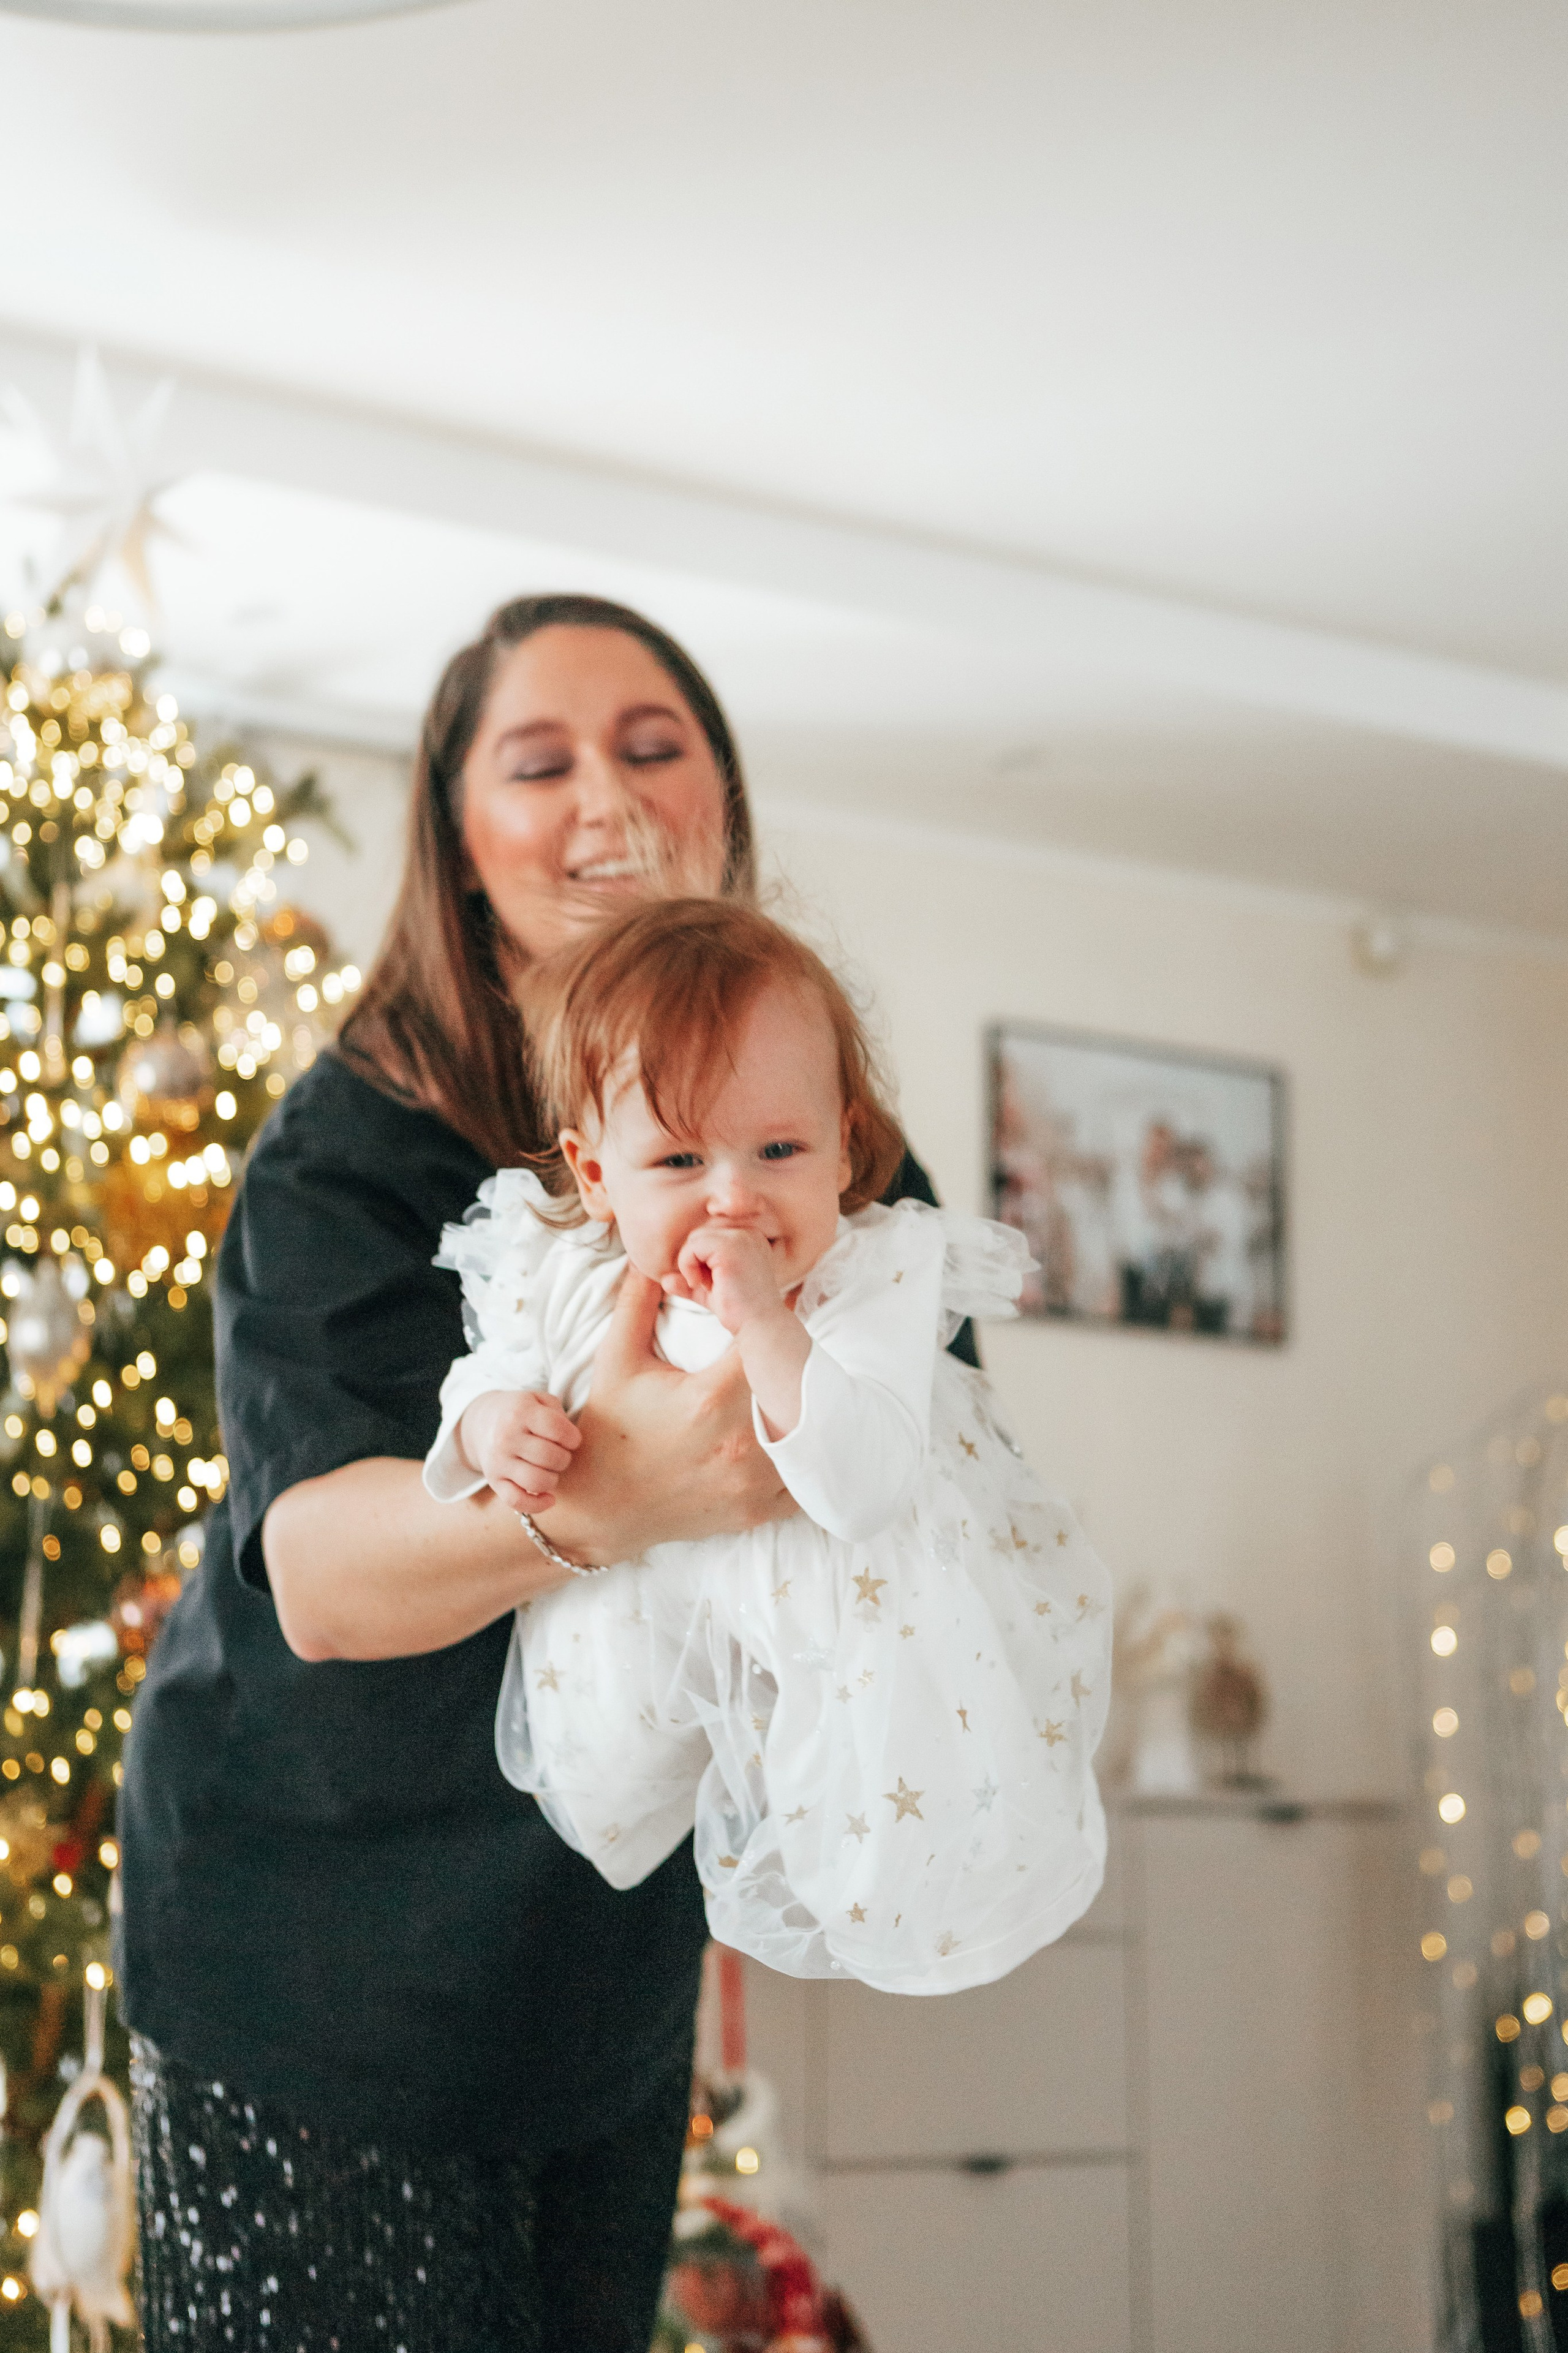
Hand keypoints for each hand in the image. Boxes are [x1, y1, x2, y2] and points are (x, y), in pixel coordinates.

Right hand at [458, 1389, 581, 1512]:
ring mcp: (498, 1461)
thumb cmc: (520, 1413)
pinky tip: (549, 1498)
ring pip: (537, 1482)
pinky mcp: (494, 1481)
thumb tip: (570, 1442)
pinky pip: (517, 1501)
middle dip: (564, 1458)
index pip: (558, 1429)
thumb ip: (558, 1413)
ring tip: (551, 1470)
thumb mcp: (539, 1399)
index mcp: (521, 1412)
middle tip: (559, 1454)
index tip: (571, 1440)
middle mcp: (506, 1437)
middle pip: (550, 1457)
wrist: (482, 1423)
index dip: (573, 1438)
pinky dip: (537, 1505)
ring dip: (553, 1479)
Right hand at [540, 1268, 793, 1560]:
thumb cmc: (610, 1429)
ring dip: (805, 1408)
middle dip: (793, 1363)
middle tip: (789, 1347)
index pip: (768, 1343)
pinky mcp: (756, 1510)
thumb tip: (650, 1256)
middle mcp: (740, 1441)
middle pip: (797, 1385)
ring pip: (808, 1434)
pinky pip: (800, 1480)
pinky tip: (791, 1435)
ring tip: (796, 1388)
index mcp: (710, 1398)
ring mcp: (752, 1481)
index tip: (780, 1306)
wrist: (601, 1507)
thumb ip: (638, 1302)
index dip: (778, 1318)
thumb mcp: (617, 1360)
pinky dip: (801, 1456)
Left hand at [667, 1223, 788, 1335]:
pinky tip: (700, 1284)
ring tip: (705, 1286)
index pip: (710, 1235)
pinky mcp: (730, 1247)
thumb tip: (664, 1280)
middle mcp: (748, 1233)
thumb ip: (689, 1282)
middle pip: (701, 1233)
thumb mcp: (711, 1292)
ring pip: (695, 1238)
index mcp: (749, 1238)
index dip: (701, 1258)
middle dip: (694, 1260)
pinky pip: (693, 1246)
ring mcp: (741, 1237)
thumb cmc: (740, 1310)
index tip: (712, 1282)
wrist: (759, 1325)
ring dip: (689, 1264)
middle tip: (706, 1285)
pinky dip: (687, 1265)